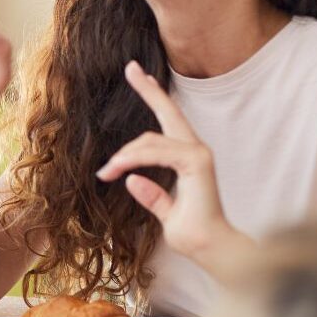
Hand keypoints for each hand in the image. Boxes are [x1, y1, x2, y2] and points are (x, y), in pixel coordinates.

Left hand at [96, 61, 244, 265]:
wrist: (210, 248)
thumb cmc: (192, 233)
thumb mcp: (165, 211)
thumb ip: (151, 195)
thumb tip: (132, 181)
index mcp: (188, 156)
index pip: (167, 121)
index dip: (153, 97)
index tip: (139, 76)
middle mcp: (195, 149)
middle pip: (168, 112)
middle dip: (148, 89)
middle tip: (130, 68)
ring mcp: (198, 154)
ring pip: (150, 140)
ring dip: (123, 155)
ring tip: (105, 172)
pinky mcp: (197, 163)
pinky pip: (157, 152)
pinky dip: (133, 159)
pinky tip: (117, 169)